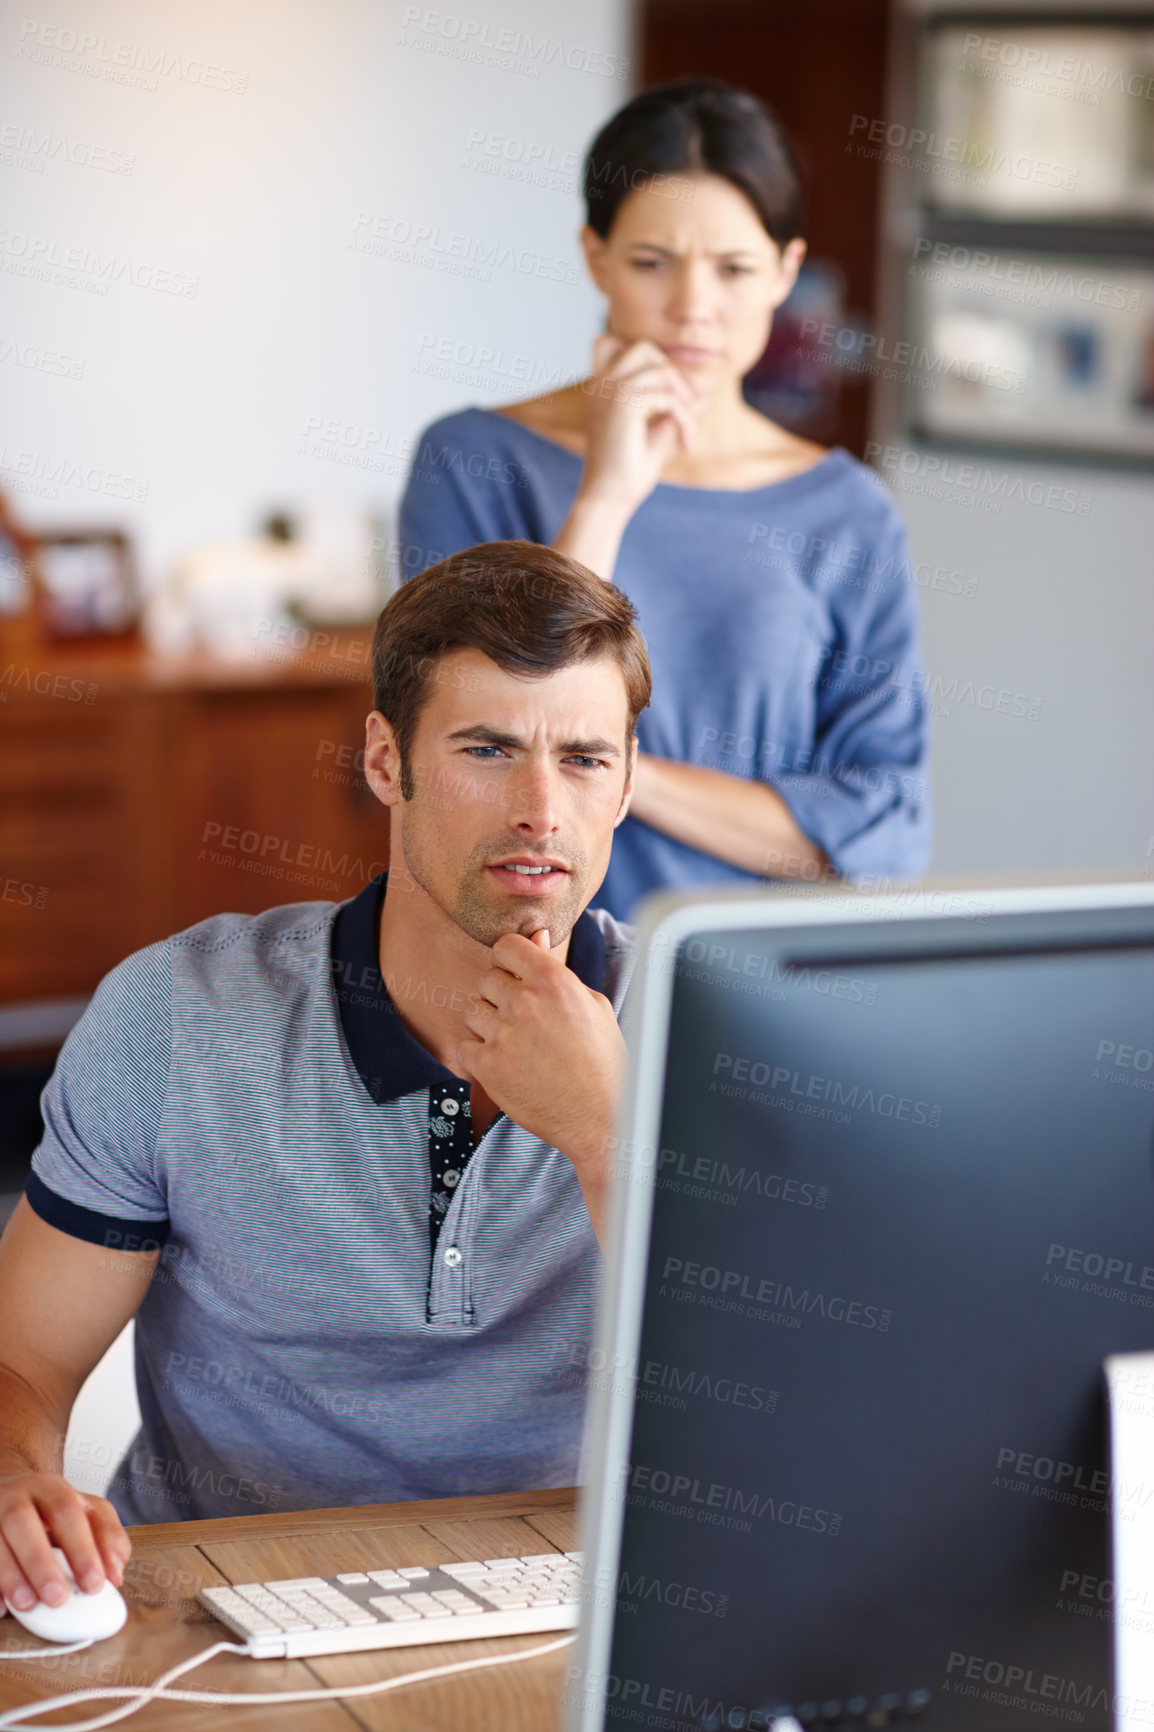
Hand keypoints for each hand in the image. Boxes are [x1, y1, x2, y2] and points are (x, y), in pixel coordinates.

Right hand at [0, 1471, 129, 1611]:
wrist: (9, 1494)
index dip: (81, 1548)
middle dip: (40, 1562)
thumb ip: (108, 1539)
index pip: (67, 1511)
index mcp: (51, 1488)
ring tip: (28, 1604)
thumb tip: (114, 1575)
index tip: (94, 1584)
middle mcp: (16, 1497)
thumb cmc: (53, 1512)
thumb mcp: (88, 1513)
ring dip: (11, 1575)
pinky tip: (1, 1608)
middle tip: (58, 1597)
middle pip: (22, 1521)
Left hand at [456, 928, 626, 1238]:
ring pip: (471, 1011)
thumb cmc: (604, 1062)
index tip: (514, 976)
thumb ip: (557, 970)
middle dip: (500, 997)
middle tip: (522, 1022)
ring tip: (515, 1045)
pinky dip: (478, 1056)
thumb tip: (537, 936)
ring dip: (487, 1025)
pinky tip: (504, 1065)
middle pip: (486, 979)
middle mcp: (526, 1002)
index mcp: (554, 981)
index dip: (507, 961)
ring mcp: (503, 1034)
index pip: (506, 946)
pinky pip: (463, 1046)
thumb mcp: (592, 1006)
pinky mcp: (487, 1066)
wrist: (601, 1118)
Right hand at [578, 335, 704, 514]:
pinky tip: (684, 444)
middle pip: (645, 348)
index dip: (644, 358)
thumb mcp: (656, 434)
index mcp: (600, 388)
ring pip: (662, 371)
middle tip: (685, 409)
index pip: (611, 343)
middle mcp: (601, 384)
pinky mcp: (626, 402)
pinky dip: (685, 419)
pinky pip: (671, 398)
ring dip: (684, 401)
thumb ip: (674, 410)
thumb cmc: (627, 472)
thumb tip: (704, 395)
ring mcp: (611, 389)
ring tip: (686, 432)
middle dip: (673, 374)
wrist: (608, 499)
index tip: (664, 394)